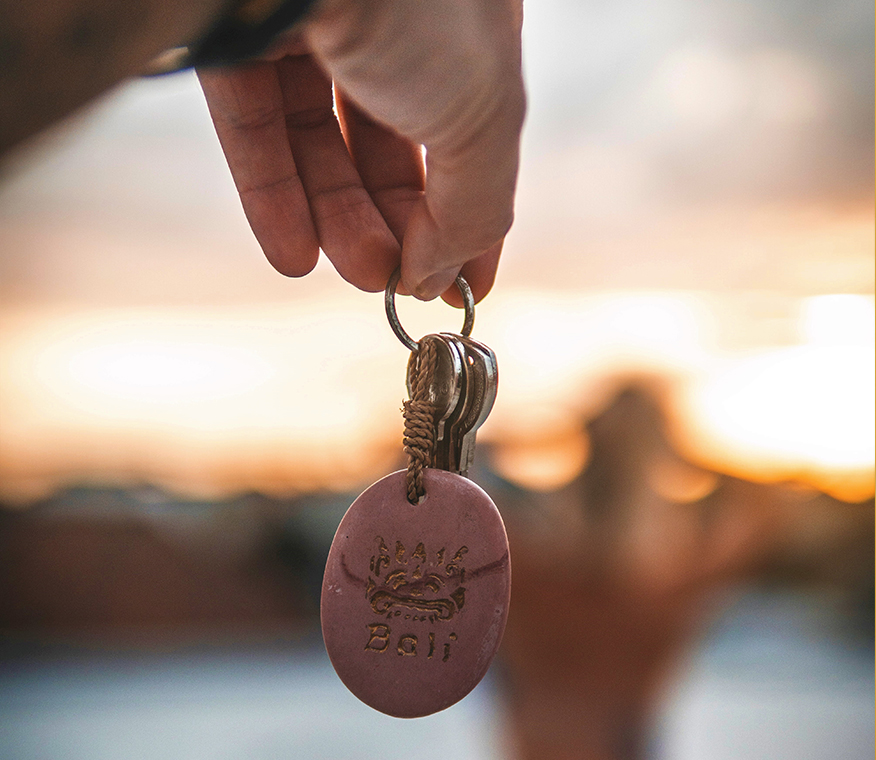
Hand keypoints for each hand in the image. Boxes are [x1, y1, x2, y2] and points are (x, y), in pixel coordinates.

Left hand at [197, 0, 524, 302]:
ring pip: (323, 143)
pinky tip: (292, 256)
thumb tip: (440, 277)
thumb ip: (476, 206)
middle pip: (394, 149)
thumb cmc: (415, 1)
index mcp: (469, 34)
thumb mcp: (483, 115)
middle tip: (393, 284)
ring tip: (355, 274)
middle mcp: (395, 26)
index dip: (472, 220)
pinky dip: (274, 195)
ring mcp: (315, 27)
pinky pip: (256, 125)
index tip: (463, 290)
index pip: (476, 140)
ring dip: (339, 221)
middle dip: (398, 226)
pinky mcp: (240, 35)